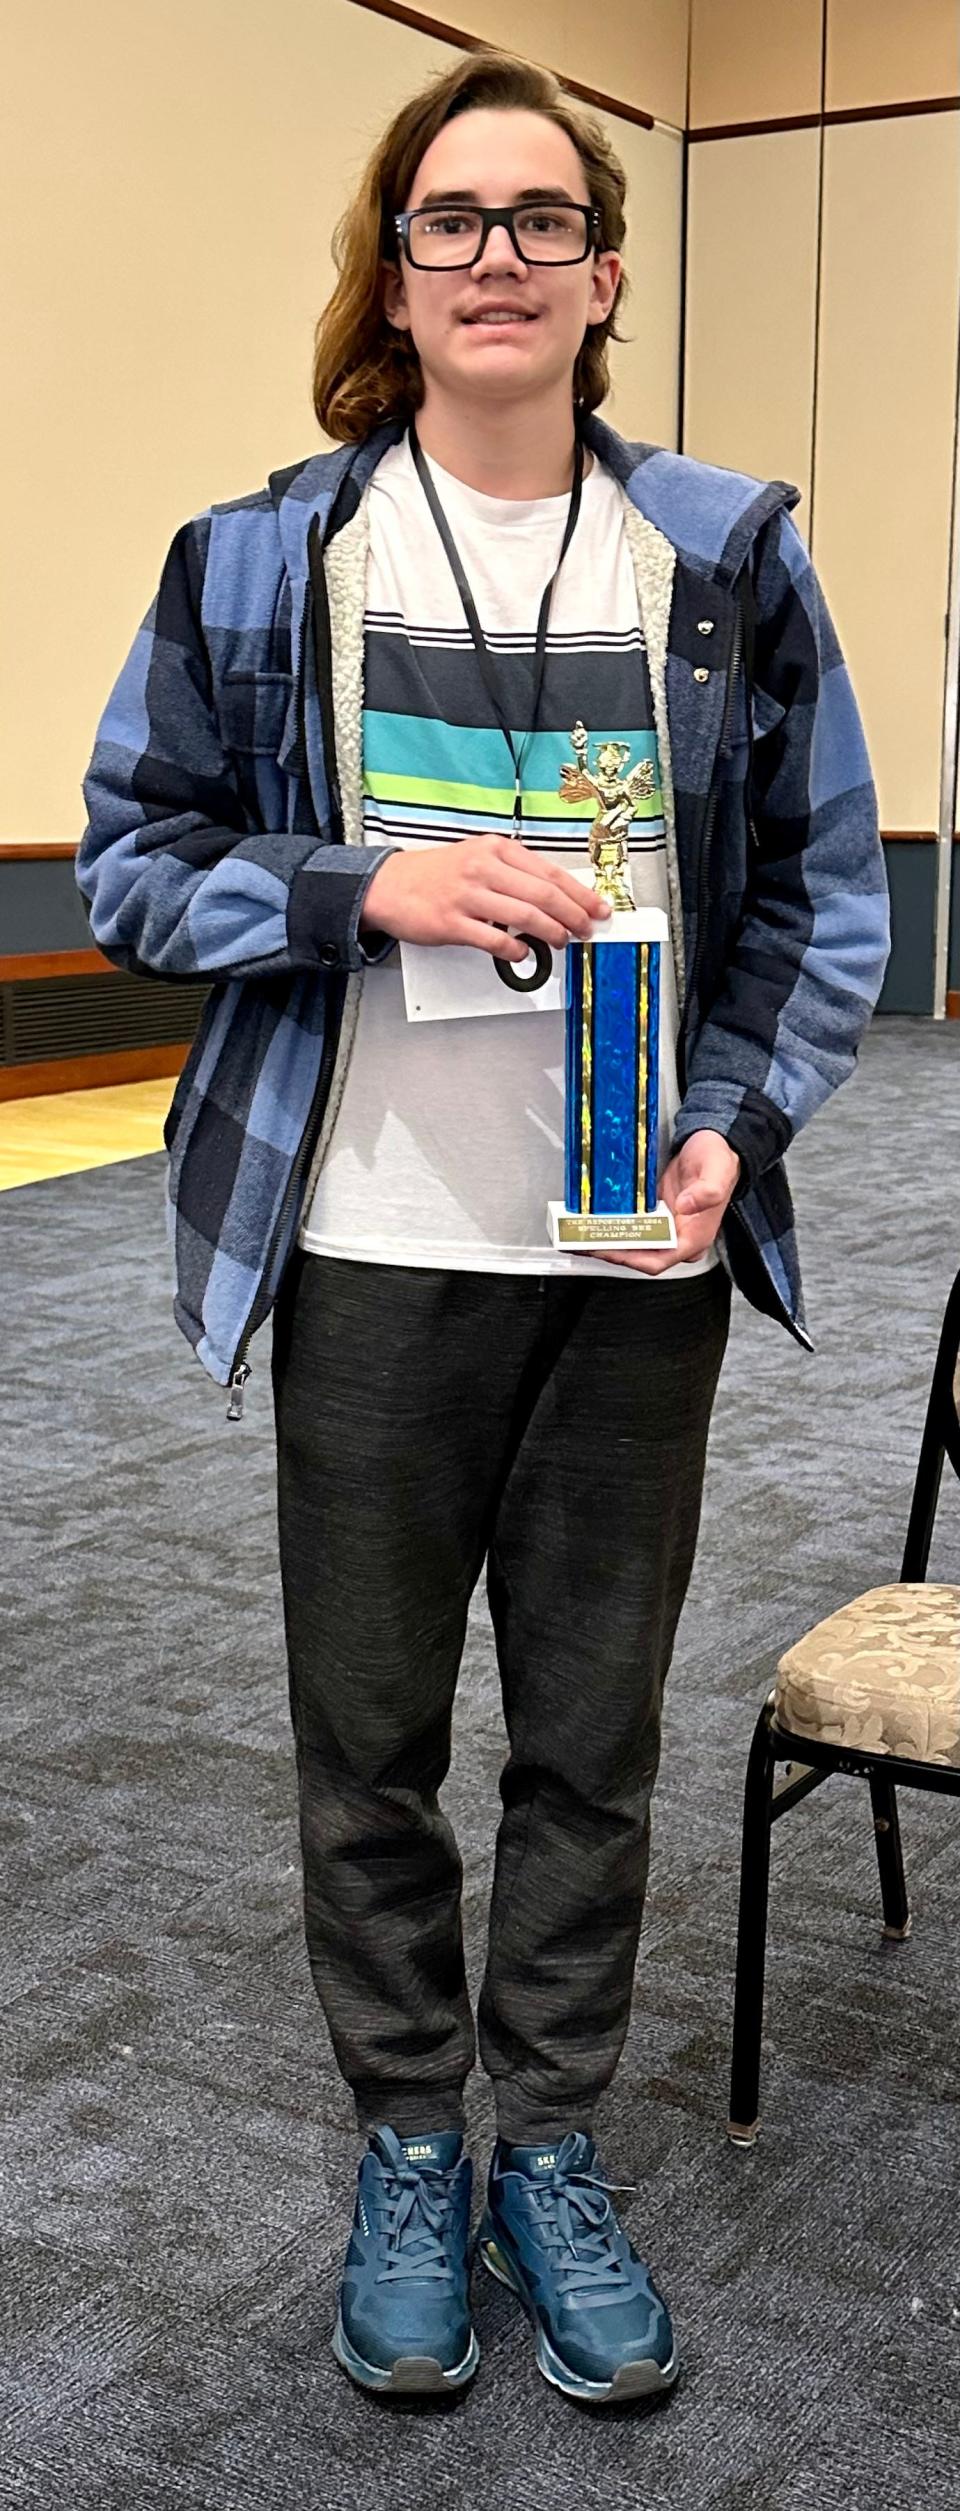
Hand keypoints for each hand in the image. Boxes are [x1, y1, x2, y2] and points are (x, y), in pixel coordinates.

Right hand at [358, 835, 611, 962]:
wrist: (390, 885)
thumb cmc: (438, 875)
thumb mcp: (479, 859)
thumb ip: (514, 874)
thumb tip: (557, 897)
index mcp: (496, 850)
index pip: (549, 873)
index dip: (580, 894)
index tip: (598, 908)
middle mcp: (484, 868)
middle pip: (543, 894)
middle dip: (573, 915)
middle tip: (586, 929)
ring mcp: (468, 895)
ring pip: (524, 916)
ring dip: (551, 932)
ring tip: (562, 941)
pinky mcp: (452, 922)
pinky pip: (494, 940)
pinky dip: (515, 950)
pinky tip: (524, 953)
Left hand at [585, 1129, 740, 1274]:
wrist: (716, 1143)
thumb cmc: (719, 1158)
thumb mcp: (717, 1170)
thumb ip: (707, 1191)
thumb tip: (686, 1205)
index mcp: (694, 1237)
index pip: (657, 1260)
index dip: (628, 1258)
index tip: (606, 1249)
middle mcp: (678, 1238)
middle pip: (639, 1255)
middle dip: (609, 1251)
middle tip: (581, 1241)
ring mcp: (666, 1227)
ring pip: (633, 1244)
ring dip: (607, 1241)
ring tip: (579, 1234)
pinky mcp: (656, 1215)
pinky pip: (632, 1227)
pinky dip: (613, 1227)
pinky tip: (594, 1220)